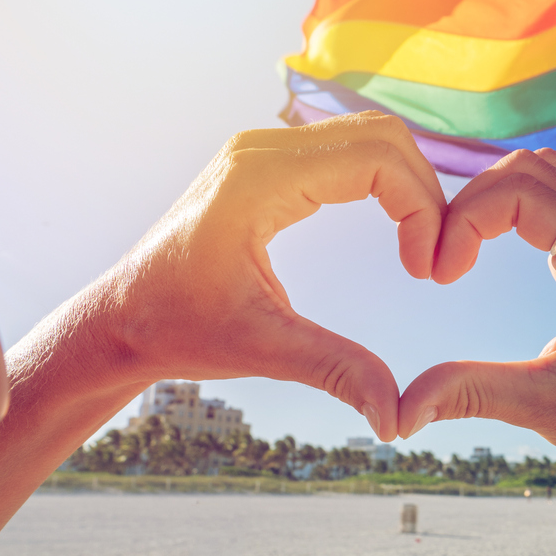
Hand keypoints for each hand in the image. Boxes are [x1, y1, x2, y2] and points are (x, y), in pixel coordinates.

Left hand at [103, 112, 444, 439]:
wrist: (121, 317)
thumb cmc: (177, 329)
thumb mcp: (263, 349)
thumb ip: (337, 370)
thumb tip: (396, 419)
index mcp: (260, 179)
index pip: (377, 159)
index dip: (421, 209)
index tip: (427, 271)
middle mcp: (262, 149)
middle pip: (383, 136)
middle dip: (424, 192)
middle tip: (435, 258)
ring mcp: (263, 150)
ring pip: (369, 136)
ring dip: (407, 185)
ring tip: (419, 246)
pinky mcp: (268, 162)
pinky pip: (347, 149)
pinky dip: (384, 181)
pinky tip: (394, 226)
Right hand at [397, 149, 555, 478]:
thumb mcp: (539, 407)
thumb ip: (470, 394)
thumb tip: (399, 412)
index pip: (522, 192)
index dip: (466, 219)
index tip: (439, 276)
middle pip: (527, 169)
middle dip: (470, 202)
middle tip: (441, 261)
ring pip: (539, 173)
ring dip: (489, 198)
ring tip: (458, 249)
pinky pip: (551, 195)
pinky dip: (509, 205)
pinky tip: (483, 245)